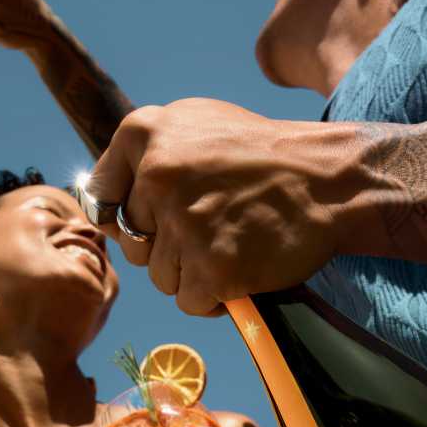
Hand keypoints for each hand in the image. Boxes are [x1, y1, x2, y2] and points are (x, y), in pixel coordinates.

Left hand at [90, 98, 344, 314]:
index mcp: (146, 133)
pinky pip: (190, 302)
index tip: (152, 221)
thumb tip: (99, 208)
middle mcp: (157, 176)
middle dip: (166, 248)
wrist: (327, 182)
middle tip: (209, 232)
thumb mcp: (197, 125)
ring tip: (231, 249)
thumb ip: (146, 156)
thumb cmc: (263, 157)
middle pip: (134, 244)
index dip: (124, 217)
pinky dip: (213, 299)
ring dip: (193, 275)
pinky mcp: (212, 268)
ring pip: (162, 277)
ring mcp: (185, 224)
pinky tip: (239, 275)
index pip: (100, 196)